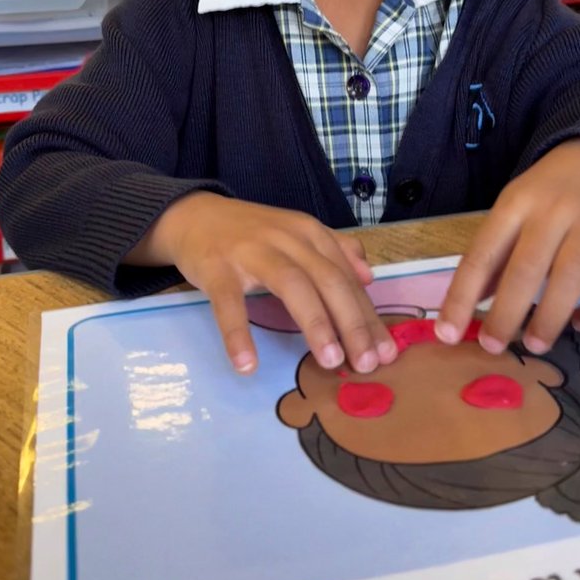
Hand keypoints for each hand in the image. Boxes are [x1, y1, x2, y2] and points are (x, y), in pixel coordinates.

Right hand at [143, 193, 396, 374]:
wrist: (193, 214)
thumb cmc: (250, 233)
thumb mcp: (296, 234)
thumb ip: (334, 251)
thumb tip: (369, 276)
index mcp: (309, 233)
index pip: (347, 277)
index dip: (368, 316)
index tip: (387, 353)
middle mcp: (287, 238)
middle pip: (328, 280)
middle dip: (352, 323)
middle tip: (367, 364)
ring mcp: (251, 251)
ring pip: (292, 285)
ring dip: (315, 324)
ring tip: (330, 362)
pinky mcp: (216, 267)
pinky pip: (229, 303)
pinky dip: (238, 334)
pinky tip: (247, 364)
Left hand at [436, 139, 579, 355]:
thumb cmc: (546, 196)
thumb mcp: (511, 213)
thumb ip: (493, 259)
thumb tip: (467, 312)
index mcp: (515, 204)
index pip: (482, 254)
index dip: (462, 297)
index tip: (448, 333)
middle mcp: (553, 210)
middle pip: (526, 267)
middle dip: (506, 313)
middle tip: (493, 347)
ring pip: (571, 276)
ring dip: (550, 318)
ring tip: (535, 344)